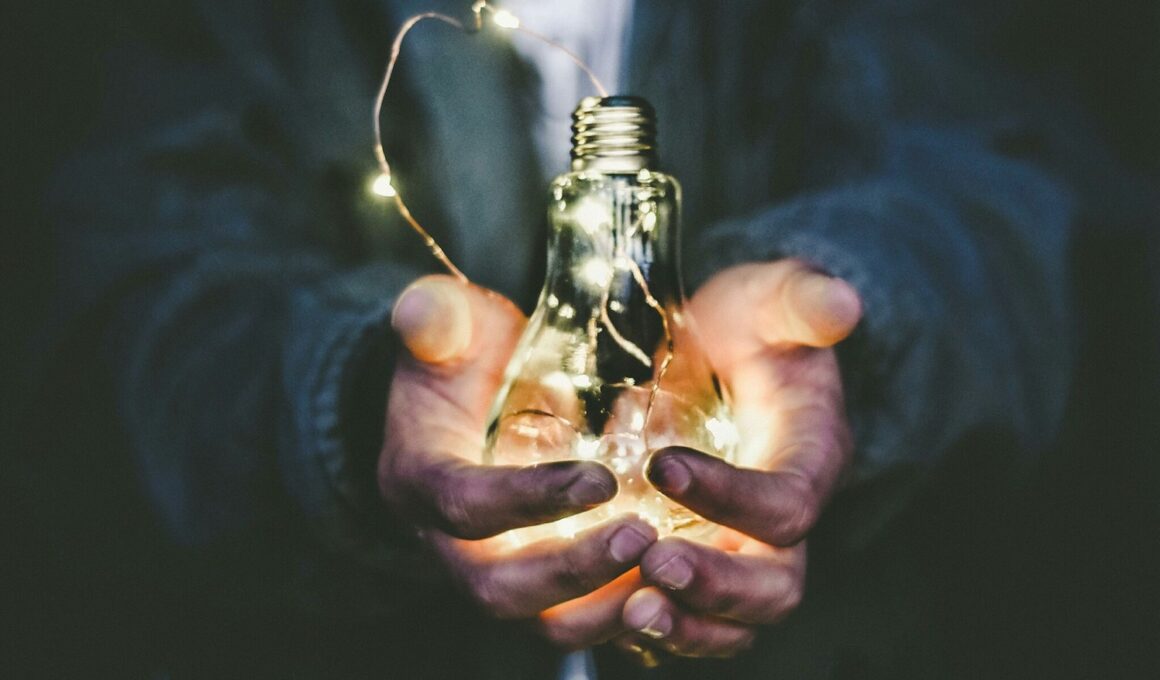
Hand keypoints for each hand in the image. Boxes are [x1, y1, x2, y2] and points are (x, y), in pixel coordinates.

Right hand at [378, 276, 656, 624]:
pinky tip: (675, 584)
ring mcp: (493, 570)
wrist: (467, 397)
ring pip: (541, 621)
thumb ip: (437, 317)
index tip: (601, 479)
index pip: (464, 505)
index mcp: (419, 479)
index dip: (528, 500)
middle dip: (572, 572)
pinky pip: (576, 620)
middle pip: (498, 588)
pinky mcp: (537, 583)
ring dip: (604, 606)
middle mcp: (447, 542)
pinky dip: (623, 613)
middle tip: (643, 537)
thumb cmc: (462, 356)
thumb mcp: (449, 325)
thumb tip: (421, 312)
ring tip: (668, 570)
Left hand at [619, 260, 861, 659]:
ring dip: (687, 626)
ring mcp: (743, 549)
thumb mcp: (771, 299)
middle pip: (775, 585)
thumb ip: (801, 300)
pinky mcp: (704, 562)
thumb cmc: (749, 326)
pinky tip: (607, 616)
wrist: (721, 352)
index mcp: (810, 459)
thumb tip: (842, 303)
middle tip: (654, 564)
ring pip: (735, 621)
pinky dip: (658, 630)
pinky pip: (692, 620)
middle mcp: (783, 520)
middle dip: (717, 585)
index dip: (732, 496)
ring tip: (632, 612)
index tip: (662, 466)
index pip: (787, 503)